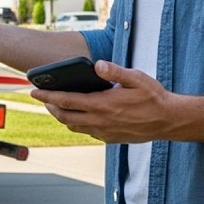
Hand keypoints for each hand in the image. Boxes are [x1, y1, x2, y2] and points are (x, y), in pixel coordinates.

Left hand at [30, 61, 175, 143]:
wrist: (169, 121)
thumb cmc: (153, 97)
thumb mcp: (136, 78)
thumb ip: (115, 71)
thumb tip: (97, 65)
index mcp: (103, 105)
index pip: (67, 100)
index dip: (47, 96)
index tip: (33, 90)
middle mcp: (100, 121)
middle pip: (65, 116)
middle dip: (50, 106)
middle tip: (42, 98)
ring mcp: (105, 132)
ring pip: (74, 127)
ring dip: (62, 116)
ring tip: (56, 106)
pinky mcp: (110, 138)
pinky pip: (87, 132)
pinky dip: (77, 124)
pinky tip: (79, 116)